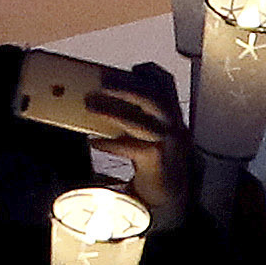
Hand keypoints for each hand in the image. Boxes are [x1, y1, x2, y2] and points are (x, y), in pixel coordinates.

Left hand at [84, 61, 195, 219]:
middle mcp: (175, 127)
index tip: (130, 68)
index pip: (167, 86)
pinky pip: (133, 148)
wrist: (171, 197)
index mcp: (173, 116)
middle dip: (127, 87)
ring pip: (141, 122)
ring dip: (113, 112)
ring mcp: (169, 145)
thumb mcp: (150, 134)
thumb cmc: (154, 161)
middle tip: (100, 83)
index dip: (150, 73)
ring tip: (90, 106)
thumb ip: (135, 117)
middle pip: (155, 99)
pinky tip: (95, 142)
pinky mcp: (158, 163)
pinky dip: (111, 143)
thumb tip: (99, 100)